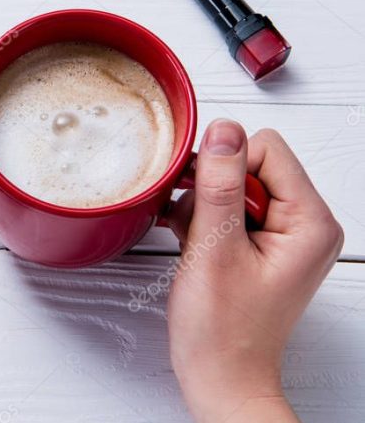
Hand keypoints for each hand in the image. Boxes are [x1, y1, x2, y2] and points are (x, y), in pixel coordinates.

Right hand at [165, 121, 342, 422]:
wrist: (221, 376)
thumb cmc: (222, 330)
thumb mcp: (214, 250)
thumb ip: (219, 185)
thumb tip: (223, 129)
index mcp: (310, 221)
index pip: (266, 147)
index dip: (224, 168)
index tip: (204, 207)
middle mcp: (306, 223)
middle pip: (251, 163)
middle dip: (212, 190)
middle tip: (200, 232)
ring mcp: (285, 233)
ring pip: (235, 183)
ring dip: (204, 207)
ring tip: (198, 246)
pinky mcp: (264, 243)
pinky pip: (231, 206)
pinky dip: (206, 220)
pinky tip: (196, 246)